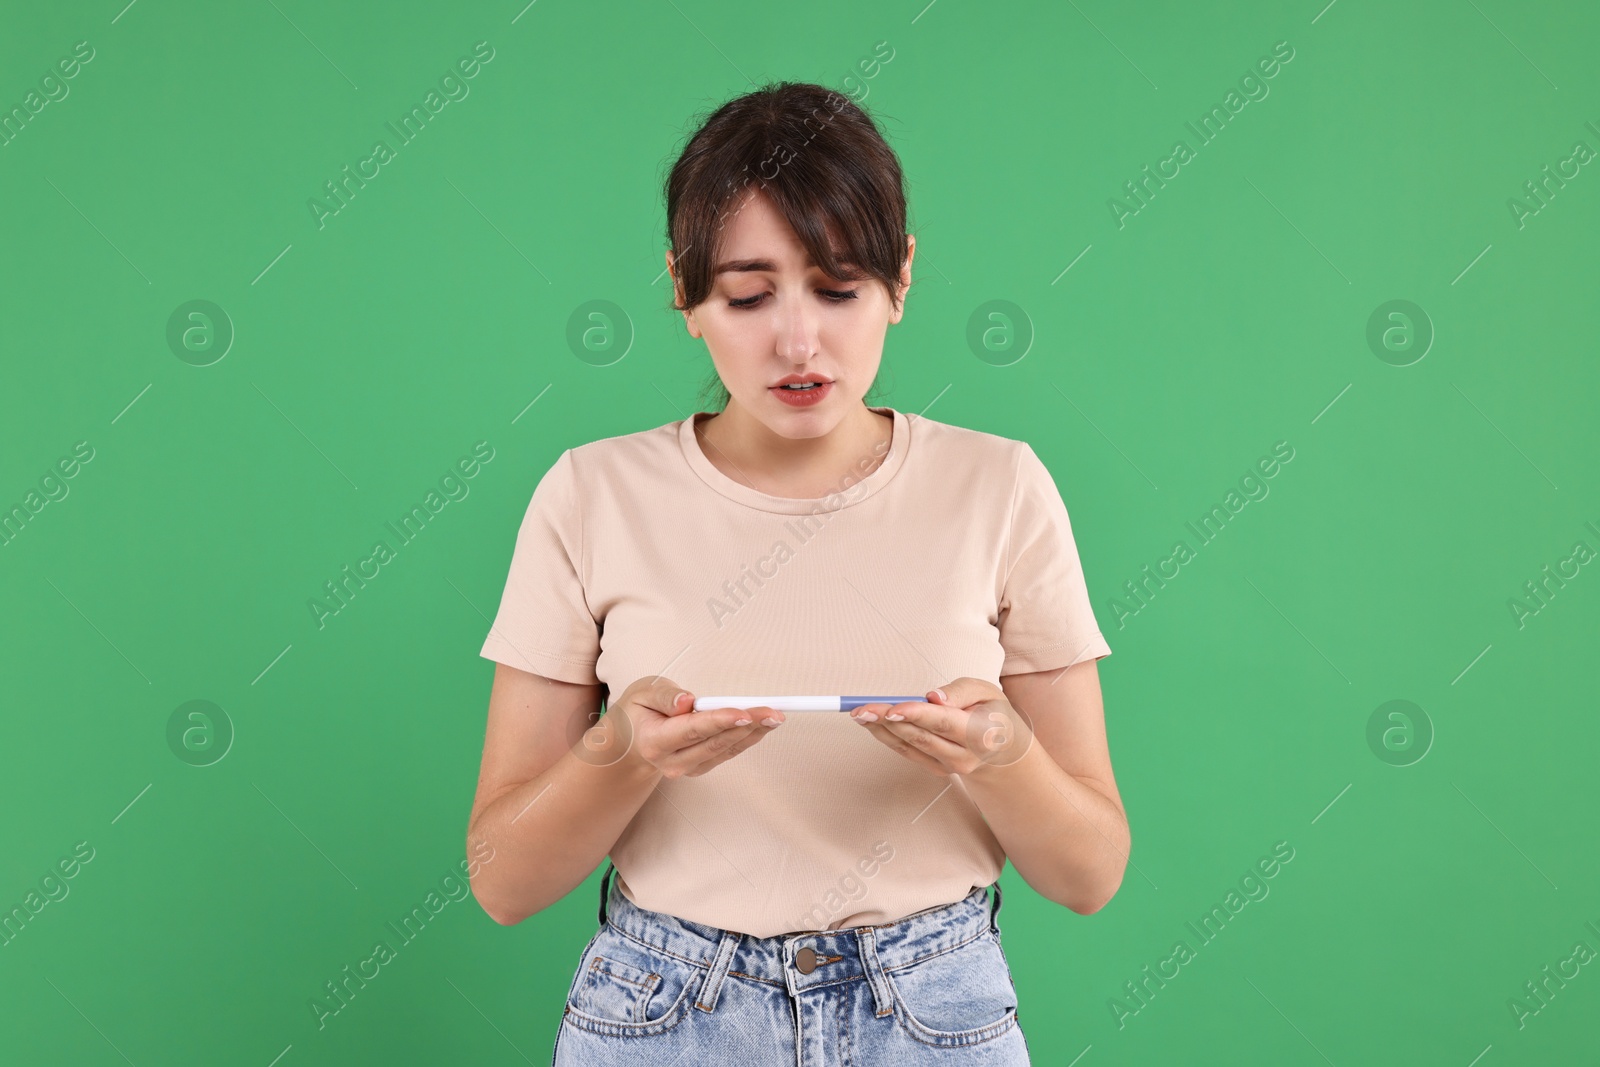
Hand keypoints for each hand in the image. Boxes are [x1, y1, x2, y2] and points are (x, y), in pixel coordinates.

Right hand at [599, 677, 786, 779]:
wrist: (630, 743)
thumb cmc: (638, 712)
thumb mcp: (643, 693)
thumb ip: (665, 696)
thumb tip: (687, 701)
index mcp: (654, 741)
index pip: (692, 730)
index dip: (720, 721)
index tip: (744, 713)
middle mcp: (672, 762)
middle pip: (715, 743)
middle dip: (747, 725)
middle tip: (773, 712)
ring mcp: (688, 769)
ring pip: (725, 750)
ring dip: (754, 733)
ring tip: (775, 717)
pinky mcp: (700, 767)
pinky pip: (727, 753)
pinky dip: (746, 738)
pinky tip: (763, 725)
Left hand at [848, 677, 1032, 776]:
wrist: (1003, 750)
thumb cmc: (991, 712)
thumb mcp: (986, 691)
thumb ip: (961, 691)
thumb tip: (933, 697)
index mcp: (981, 733)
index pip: (944, 723)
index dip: (916, 715)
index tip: (892, 709)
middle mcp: (964, 755)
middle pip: (921, 737)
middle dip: (888, 722)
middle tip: (862, 709)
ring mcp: (949, 767)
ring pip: (910, 747)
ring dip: (881, 730)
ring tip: (859, 714)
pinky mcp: (936, 770)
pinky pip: (908, 752)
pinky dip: (887, 737)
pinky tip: (871, 723)